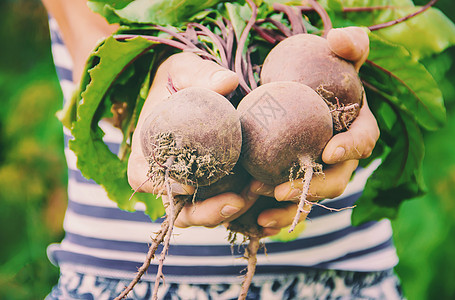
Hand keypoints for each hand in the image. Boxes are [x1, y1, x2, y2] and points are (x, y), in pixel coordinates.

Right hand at [127, 52, 260, 227]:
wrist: (193, 87)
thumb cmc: (181, 79)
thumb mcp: (185, 69)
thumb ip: (200, 74)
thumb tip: (227, 81)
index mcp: (147, 151)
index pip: (143, 177)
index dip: (163, 186)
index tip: (190, 184)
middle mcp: (165, 174)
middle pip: (177, 207)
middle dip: (206, 212)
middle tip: (237, 202)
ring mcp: (188, 183)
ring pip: (201, 212)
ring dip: (227, 210)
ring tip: (256, 194)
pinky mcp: (210, 184)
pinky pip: (221, 202)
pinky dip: (241, 203)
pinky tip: (263, 190)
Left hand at [250, 27, 378, 234]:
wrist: (287, 89)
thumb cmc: (314, 69)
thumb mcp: (331, 52)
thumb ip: (347, 43)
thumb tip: (339, 40)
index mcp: (356, 126)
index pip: (364, 140)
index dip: (352, 148)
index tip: (329, 151)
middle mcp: (340, 155)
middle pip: (337, 179)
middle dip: (314, 188)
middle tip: (282, 189)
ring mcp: (318, 171)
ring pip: (312, 198)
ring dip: (289, 208)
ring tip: (263, 213)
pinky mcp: (296, 180)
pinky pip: (289, 203)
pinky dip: (275, 214)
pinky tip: (254, 220)